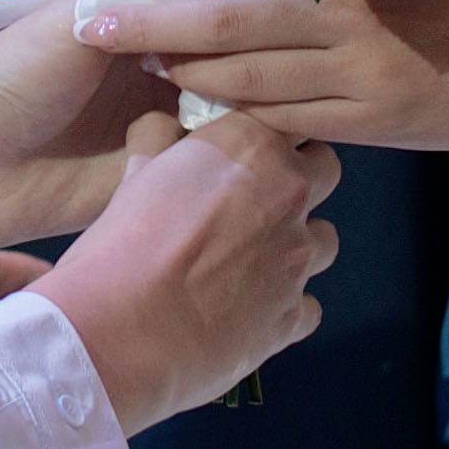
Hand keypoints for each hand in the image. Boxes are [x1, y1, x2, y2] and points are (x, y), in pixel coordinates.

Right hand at [34, 110, 341, 429]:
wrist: (124, 330)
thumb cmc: (124, 242)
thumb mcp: (135, 172)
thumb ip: (160, 140)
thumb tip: (166, 127)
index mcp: (252, 145)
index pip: (287, 117)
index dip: (267, 135)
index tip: (244, 153)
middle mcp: (289, 193)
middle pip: (324, 168)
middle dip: (298, 179)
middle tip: (254, 201)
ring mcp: (299, 257)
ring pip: (324, 239)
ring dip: (295, 245)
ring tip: (249, 263)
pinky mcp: (295, 314)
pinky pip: (307, 305)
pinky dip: (283, 306)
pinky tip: (246, 313)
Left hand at [68, 0, 448, 154]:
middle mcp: (345, 9)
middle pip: (222, 13)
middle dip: (150, 19)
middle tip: (89, 21)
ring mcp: (355, 73)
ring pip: (243, 76)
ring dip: (185, 72)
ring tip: (139, 67)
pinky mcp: (368, 125)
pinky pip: (286, 121)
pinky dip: (240, 115)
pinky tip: (205, 112)